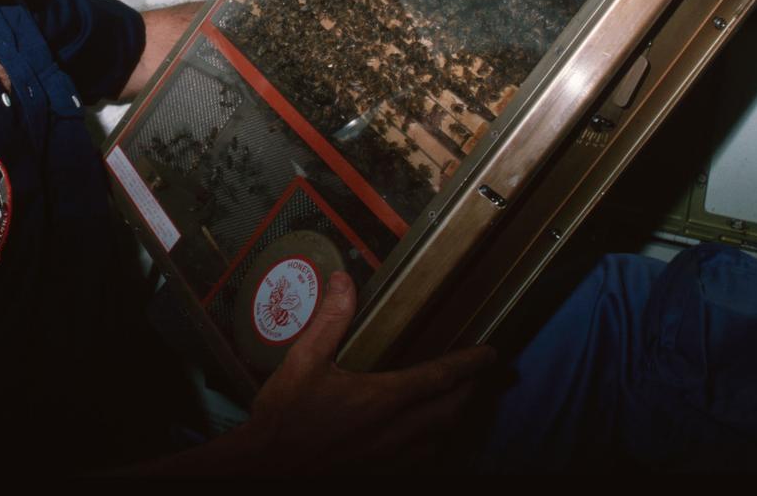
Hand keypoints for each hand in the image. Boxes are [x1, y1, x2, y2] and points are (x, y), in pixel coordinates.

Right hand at [245, 270, 496, 472]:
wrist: (266, 467)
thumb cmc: (284, 417)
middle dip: (470, 391)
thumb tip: (344, 281)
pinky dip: (435, 443)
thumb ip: (330, 320)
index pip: (439, 378)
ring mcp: (390, 459)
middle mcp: (394, 431)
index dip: (468, 364)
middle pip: (450, 411)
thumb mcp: (303, 360)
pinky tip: (428, 437)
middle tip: (480, 375)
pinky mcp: (380, 474)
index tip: (490, 354)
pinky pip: (423, 460)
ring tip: (460, 401)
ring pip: (441, 439)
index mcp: (381, 399)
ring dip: (456, 418)